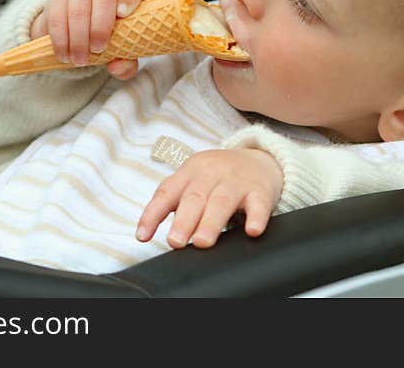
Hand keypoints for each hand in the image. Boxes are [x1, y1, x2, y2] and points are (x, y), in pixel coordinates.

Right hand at [30, 0, 147, 78]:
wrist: (73, 34)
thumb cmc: (106, 40)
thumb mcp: (120, 53)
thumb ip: (126, 63)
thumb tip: (117, 66)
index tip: (124, 14)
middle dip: (100, 27)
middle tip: (98, 50)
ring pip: (78, 9)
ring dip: (79, 39)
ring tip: (80, 60)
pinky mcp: (57, 2)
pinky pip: (57, 19)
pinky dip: (61, 41)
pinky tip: (64, 55)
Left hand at [136, 148, 283, 248]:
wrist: (259, 160)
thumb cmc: (218, 177)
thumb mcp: (193, 180)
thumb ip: (172, 202)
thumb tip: (145, 234)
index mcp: (190, 171)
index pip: (167, 192)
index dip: (153, 214)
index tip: (143, 236)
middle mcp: (212, 173)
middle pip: (195, 197)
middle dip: (184, 220)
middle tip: (176, 242)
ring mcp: (237, 181)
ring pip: (222, 201)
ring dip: (211, 222)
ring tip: (203, 242)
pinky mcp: (261, 191)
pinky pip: (259, 204)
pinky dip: (256, 217)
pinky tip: (252, 231)